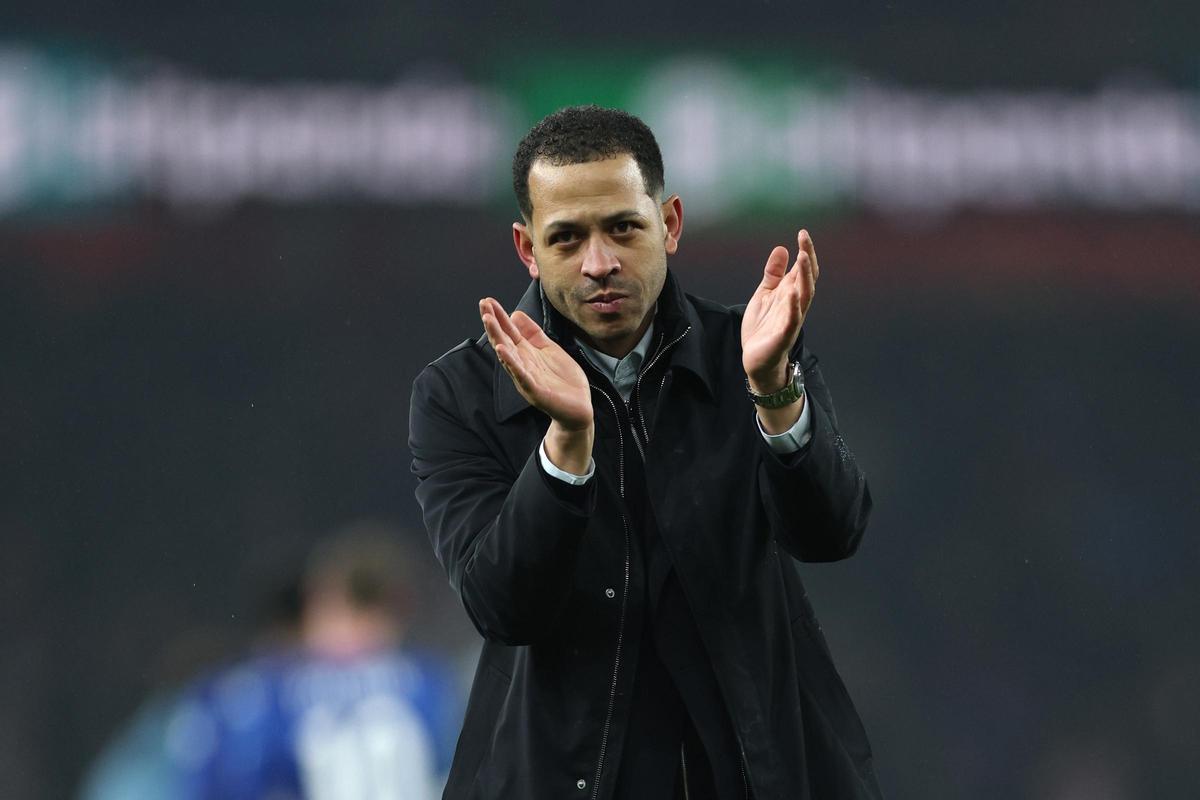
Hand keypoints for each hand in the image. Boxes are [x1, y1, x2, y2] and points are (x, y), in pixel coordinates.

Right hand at [480, 298, 593, 472]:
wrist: (578, 408)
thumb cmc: (564, 381)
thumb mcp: (549, 349)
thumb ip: (533, 333)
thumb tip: (515, 314)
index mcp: (526, 354)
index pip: (509, 331)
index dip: (499, 316)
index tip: (488, 300)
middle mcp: (522, 365)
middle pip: (503, 340)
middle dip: (493, 323)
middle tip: (483, 305)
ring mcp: (527, 378)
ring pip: (508, 356)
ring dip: (497, 338)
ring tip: (488, 321)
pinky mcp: (535, 391)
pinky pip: (521, 375)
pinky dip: (512, 364)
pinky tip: (503, 351)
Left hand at [741, 230, 818, 392]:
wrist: (757, 360)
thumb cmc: (763, 328)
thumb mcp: (764, 295)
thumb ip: (773, 274)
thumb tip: (781, 248)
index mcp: (790, 293)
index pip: (802, 270)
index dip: (805, 251)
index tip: (803, 233)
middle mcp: (795, 304)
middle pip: (807, 279)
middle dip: (807, 259)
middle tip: (805, 239)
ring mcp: (791, 320)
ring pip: (804, 296)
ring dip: (804, 278)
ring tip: (803, 258)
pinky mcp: (783, 336)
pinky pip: (792, 320)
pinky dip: (793, 307)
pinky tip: (791, 293)